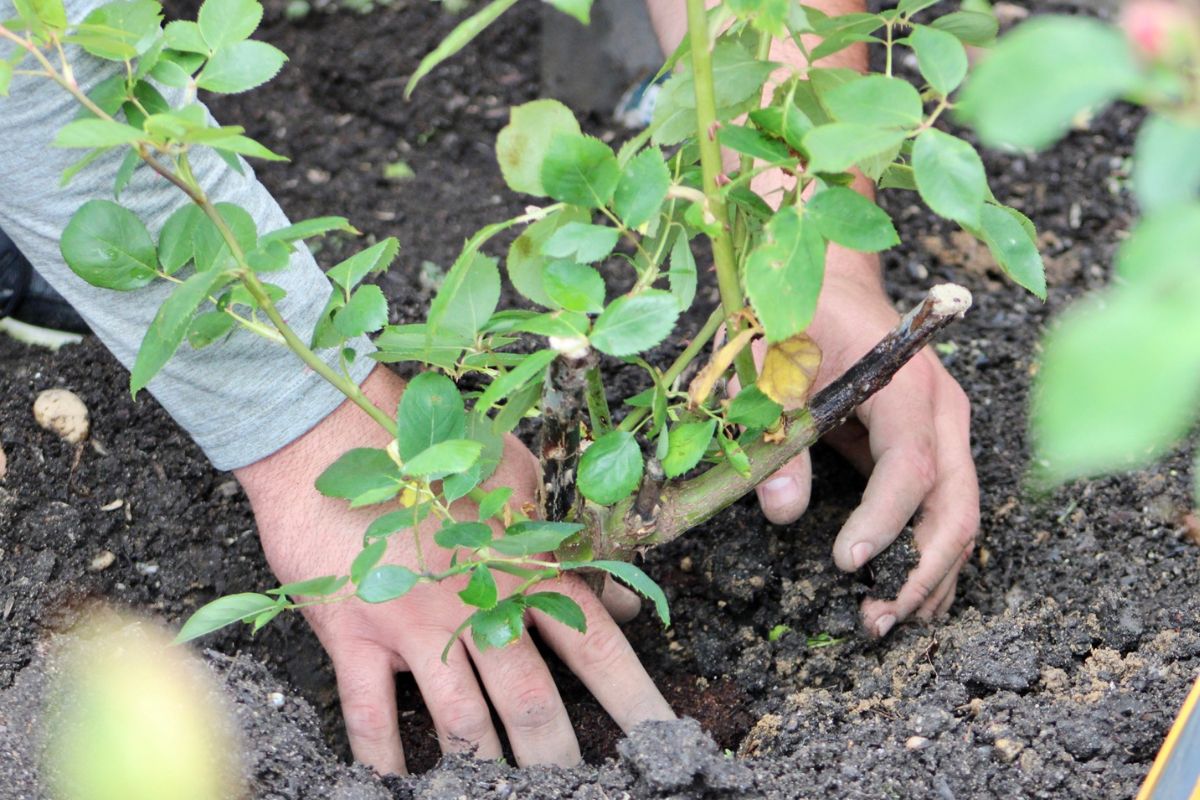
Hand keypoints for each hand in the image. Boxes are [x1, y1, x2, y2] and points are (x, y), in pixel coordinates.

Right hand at [235, 366, 672, 774]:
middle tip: (580, 788)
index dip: (633, 697)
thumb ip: (566, 539)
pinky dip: (384, 759)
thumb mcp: (516, 477)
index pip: (595, 644)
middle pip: (531, 701)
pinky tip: (398, 788)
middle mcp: (475, 603)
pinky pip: (371, 716)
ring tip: (503, 796)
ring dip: (486, 768)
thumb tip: (618, 599)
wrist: (329, 433)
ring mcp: (412, 624)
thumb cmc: (429, 446)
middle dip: (559, 756)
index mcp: (521, 565)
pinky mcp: (355, 635)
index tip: (661, 738)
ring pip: (461, 722)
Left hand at [750, 247, 979, 637]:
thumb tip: (784, 512)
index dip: (884, 520)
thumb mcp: (768, 363)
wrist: (831, 283)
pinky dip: (930, 560)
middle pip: (957, 505)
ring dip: (931, 577)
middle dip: (923, 571)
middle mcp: (942, 412)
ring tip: (884, 623)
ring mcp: (946, 433)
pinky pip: (945, 512)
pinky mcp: (934, 450)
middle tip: (875, 620)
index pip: (911, 466)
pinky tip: (906, 600)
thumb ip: (774, 429)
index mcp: (906, 384)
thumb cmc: (796, 315)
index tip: (844, 563)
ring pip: (961, 518)